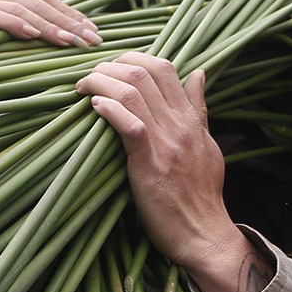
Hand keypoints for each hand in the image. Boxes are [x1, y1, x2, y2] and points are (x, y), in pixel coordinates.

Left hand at [76, 53, 271, 291]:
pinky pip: (129, 126)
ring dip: (101, 83)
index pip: (165, 67)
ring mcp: (166, 144)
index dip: (134, 58)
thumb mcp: (207, 144)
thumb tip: (199, 73)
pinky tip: (94, 107)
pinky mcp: (150, 165)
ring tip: (84, 87)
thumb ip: (198, 109)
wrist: (205, 234)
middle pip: (144, 73)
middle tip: (91, 76)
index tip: (113, 67)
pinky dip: (110, 110)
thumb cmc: (202, 193)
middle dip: (111, 66)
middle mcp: (179, 125)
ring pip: (132, 93)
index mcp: (191, 119)